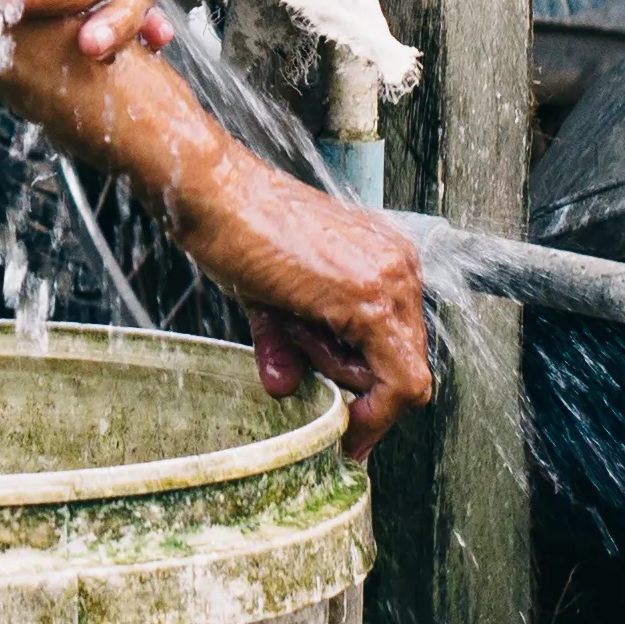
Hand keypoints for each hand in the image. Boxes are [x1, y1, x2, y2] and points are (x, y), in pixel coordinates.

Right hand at [170, 148, 436, 456]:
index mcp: (384, 261)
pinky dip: (373, 411)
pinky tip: (338, 413)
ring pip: (401, 377)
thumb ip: (290, 347)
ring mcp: (391, 280)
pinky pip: (398, 379)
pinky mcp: (371, 297)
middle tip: (306, 373)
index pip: (404, 347)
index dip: (380, 396)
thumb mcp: (274, 300)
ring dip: (343, 382)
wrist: (216, 196)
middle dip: (360, 392)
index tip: (352, 427)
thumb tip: (286, 389)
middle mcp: (399, 267)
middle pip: (409, 365)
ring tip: (291, 336)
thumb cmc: (239, 233)